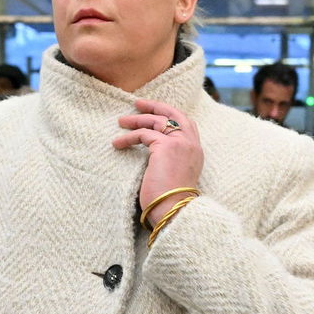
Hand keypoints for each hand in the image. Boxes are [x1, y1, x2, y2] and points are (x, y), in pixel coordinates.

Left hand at [113, 99, 203, 226]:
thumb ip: (171, 160)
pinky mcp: (164, 146)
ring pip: (156, 122)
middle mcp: (191, 144)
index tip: (155, 112)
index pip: (186, 123)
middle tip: (138, 104)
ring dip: (136, 120)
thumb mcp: (176, 174)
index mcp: (196, 151)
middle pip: (173, 114)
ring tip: (121, 121)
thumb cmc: (172, 200)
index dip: (170, 114)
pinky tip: (117, 143)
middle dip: (155, 107)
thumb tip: (153, 153)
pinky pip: (143, 134)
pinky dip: (128, 137)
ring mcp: (179, 143)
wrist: (175, 209)